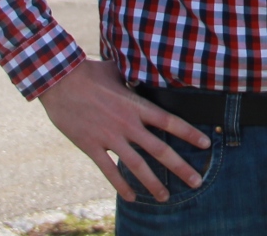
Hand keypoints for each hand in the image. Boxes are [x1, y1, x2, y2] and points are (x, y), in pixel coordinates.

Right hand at [38, 59, 210, 202]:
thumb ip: (134, 77)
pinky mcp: (91, 146)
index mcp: (136, 105)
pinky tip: (132, 196)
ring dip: (153, 183)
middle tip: (197, 181)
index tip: (206, 144)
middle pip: (160, 149)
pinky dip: (121, 185)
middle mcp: (128, 124)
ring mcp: (110, 137)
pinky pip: (109, 171)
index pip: (170, 122)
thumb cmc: (90, 72)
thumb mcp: (118, 71)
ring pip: (137, 166)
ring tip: (166, 197)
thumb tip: (145, 69)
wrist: (60, 81)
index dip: (189, 134)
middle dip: (180, 167)